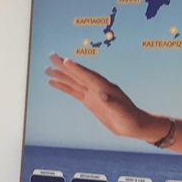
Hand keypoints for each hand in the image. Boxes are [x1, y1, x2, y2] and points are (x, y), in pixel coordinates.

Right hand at [45, 54, 160, 140]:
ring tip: (47, 69)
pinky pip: (74, 91)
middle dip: (64, 66)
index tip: (66, 61)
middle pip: (78, 74)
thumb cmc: (131, 119)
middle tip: (51, 56)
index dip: (77, 69)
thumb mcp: (123, 113)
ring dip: (61, 75)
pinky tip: (54, 82)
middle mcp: (98, 87)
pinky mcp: (90, 100)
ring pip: (74, 81)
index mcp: (106, 87)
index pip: (89, 76)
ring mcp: (93, 93)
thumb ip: (112, 103)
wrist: (135, 125)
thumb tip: (101, 94)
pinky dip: (64, 86)